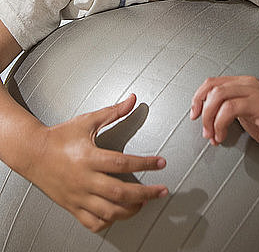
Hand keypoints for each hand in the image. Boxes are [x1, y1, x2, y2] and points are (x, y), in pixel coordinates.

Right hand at [26, 95, 167, 232]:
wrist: (32, 152)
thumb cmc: (59, 137)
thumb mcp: (87, 121)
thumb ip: (113, 112)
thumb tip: (131, 101)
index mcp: (89, 157)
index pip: (123, 163)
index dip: (145, 163)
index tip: (160, 163)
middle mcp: (84, 179)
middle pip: (120, 192)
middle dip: (145, 193)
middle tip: (161, 191)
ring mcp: (78, 196)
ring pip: (109, 212)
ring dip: (130, 210)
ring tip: (143, 203)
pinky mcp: (72, 206)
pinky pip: (92, 222)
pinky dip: (108, 222)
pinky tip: (118, 214)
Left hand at [190, 76, 258, 153]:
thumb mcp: (242, 114)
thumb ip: (226, 109)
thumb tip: (205, 116)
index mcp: (241, 83)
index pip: (211, 83)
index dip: (198, 98)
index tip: (194, 115)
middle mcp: (246, 84)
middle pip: (212, 88)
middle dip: (202, 111)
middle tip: (204, 130)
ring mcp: (253, 92)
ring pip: (219, 96)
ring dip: (210, 119)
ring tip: (214, 135)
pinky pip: (230, 108)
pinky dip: (220, 123)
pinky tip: (223, 135)